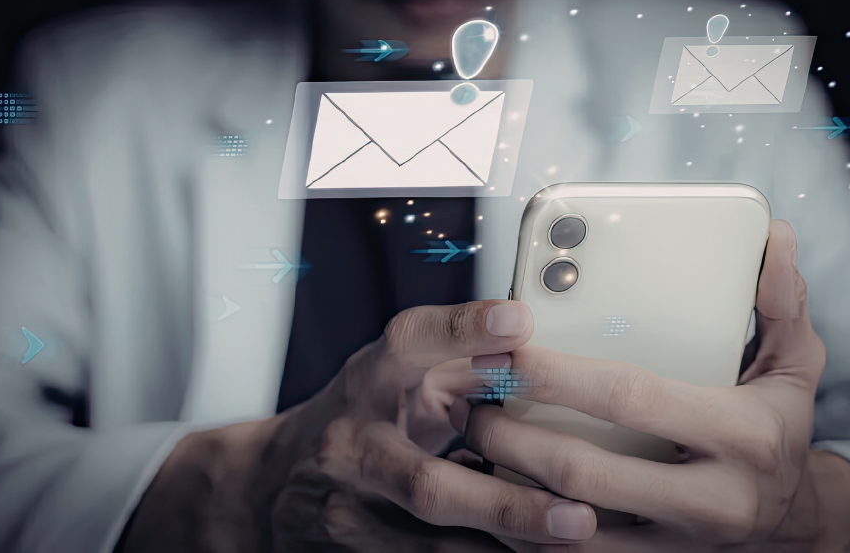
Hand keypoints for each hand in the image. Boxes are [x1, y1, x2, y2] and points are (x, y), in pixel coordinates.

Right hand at [119, 300, 597, 552]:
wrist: (273, 486)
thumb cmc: (355, 416)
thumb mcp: (396, 375)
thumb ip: (458, 360)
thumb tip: (526, 338)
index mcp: (367, 383)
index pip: (407, 344)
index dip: (460, 329)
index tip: (518, 320)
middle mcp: (351, 447)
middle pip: (425, 483)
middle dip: (504, 506)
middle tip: (576, 514)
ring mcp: (347, 512)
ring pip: (432, 543)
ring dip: (505, 545)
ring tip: (575, 544)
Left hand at [455, 221, 849, 550]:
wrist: (795, 525)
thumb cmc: (779, 433)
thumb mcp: (794, 367)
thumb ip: (780, 304)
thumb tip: (774, 239)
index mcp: (739, 436)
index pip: (628, 397)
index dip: (557, 376)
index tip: (504, 355)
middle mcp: (711, 500)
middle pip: (585, 471)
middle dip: (512, 436)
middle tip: (470, 403)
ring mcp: (680, 545)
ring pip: (570, 526)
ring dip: (509, 486)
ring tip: (474, 444)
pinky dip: (531, 529)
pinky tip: (502, 492)